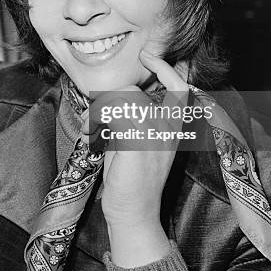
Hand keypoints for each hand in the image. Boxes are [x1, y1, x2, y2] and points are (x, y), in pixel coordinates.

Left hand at [88, 50, 189, 265]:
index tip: (147, 55)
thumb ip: (134, 117)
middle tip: (94, 122)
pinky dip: (95, 122)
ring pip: (118, 99)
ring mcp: (154, 135)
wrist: (133, 214)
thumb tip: (119, 93)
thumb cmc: (130, 178)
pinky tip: (91, 139)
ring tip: (92, 132)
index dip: (164, 67)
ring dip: (96, 113)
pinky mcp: (137, 144)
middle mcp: (168, 129)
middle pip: (131, 89)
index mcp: (172, 127)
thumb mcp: (137, 141)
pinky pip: (113, 113)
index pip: (179, 87)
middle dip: (105, 101)